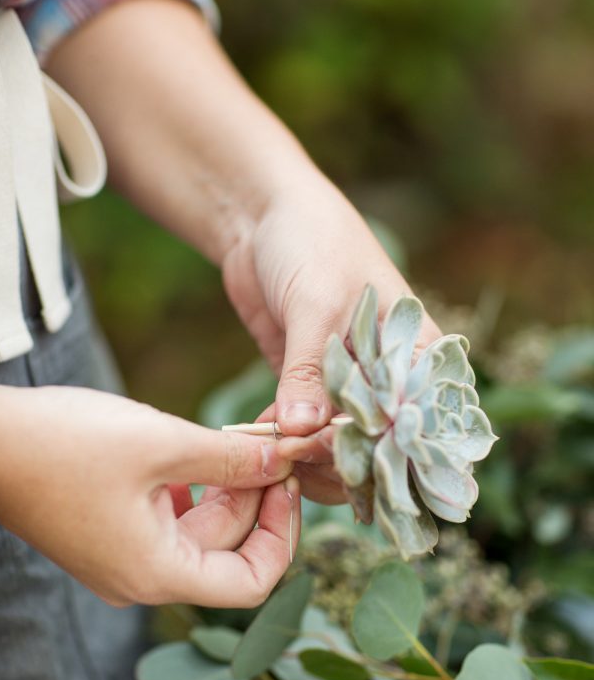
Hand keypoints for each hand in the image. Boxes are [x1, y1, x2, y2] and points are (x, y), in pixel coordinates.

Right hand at [0, 386, 298, 607]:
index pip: (252, 582)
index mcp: (159, 573)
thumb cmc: (65, 444)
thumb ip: (231, 459)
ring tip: (234, 441)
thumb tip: (282, 460)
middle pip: (228, 552)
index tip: (287, 482)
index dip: (282, 534)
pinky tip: (194, 456)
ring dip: (225, 490)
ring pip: (200, 534)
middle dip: (254, 498)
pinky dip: (193, 491)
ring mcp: (122, 560)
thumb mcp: (162, 445)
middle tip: (267, 445)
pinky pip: (169, 522)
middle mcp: (142, 579)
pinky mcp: (109, 535)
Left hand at [222, 172, 441, 500]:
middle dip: (339, 461)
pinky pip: (303, 431)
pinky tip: (264, 434)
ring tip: (276, 446)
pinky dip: (285, 440)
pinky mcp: (309, 388)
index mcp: (415, 356)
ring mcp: (348, 387)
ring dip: (308, 458)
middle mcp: (388, 379)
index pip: (416, 425)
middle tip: (295, 452)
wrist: (262, 218)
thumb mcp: (316, 305)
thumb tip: (302, 432)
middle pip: (378, 448)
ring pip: (339, 449)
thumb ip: (310, 371)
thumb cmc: (313, 243)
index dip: (388, 454)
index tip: (346, 461)